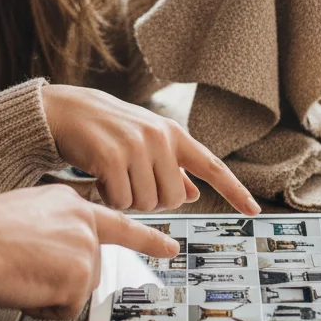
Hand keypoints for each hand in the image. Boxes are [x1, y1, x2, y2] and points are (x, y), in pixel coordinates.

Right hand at [0, 186, 180, 319]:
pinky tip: (23, 287)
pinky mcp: (80, 273)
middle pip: (93, 265)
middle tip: (50, 272)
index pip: (115, 220)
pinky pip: (67, 307)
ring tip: (18, 274)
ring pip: (79, 289)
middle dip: (70, 280)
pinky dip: (44, 307)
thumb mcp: (21, 219)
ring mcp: (85, 245)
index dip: (145, 238)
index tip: (169, 247)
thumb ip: (50, 231)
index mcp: (66, 201)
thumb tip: (57, 255)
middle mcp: (82, 219)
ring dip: (50, 293)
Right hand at [42, 84, 260, 214]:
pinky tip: (100, 180)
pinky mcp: (112, 157)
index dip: (234, 190)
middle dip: (151, 200)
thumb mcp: (145, 142)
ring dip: (128, 200)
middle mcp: (159, 138)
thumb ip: (171, 167)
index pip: (212, 166)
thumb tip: (193, 194)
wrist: (67, 110)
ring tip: (113, 176)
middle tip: (131, 183)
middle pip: (172, 199)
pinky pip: (121, 201)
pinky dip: (110, 199)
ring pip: (147, 203)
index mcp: (173, 134)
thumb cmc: (108, 129)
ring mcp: (136, 146)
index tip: (253, 210)